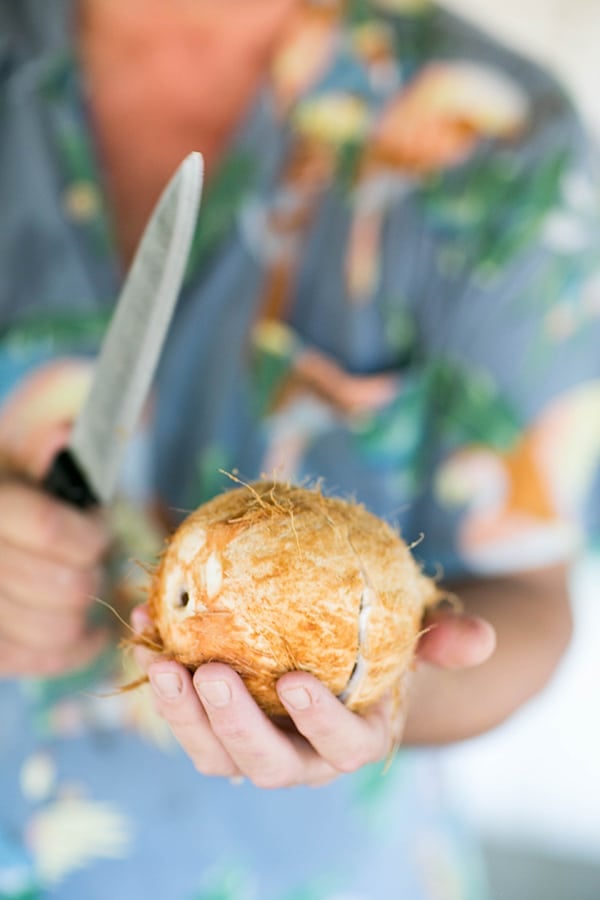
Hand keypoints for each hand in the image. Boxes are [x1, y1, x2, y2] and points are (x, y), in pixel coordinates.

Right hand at [0, 429, 110, 676]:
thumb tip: (87, 429)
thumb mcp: (24, 440)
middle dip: (91, 571)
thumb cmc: (11, 479)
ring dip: (85, 610)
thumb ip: (58, 430)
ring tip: (82, 587)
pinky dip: (75, 648)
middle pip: (63, 587)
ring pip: (56, 630)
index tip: (98, 530)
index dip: (89, 536)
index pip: (49, 531)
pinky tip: (85, 627)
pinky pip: (43, 663)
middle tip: (90, 559)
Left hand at [130, 603, 494, 787]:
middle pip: (264, 764)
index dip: (318, 723)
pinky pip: (185, 708)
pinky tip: (147, 618)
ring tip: (164, 659)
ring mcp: (253, 744)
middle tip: (211, 673)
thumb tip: (477, 637)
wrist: (343, 658)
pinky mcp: (216, 723)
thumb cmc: (387, 647)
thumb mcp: (419, 634)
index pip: (341, 747)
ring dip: (182, 713)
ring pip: (213, 752)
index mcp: (353, 741)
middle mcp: (300, 757)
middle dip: (234, 727)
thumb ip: (445, 639)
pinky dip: (163, 670)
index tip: (293, 681)